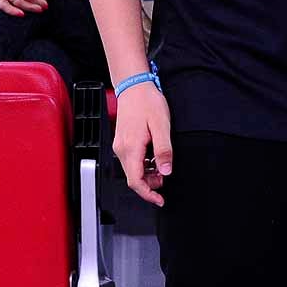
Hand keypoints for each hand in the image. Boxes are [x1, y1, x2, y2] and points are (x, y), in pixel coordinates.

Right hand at [113, 83, 172, 206]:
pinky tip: (155, 156)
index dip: (148, 194)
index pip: (135, 181)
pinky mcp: (123, 141)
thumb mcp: (162, 126)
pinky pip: (132, 159)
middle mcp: (122, 149)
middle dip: (150, 183)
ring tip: (162, 164)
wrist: (134, 86)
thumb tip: (166, 171)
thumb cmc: (147, 102)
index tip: (159, 200)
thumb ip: (163, 150)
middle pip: (133, 177)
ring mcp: (120, 145)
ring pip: (133, 169)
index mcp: (131, 148)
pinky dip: (144, 163)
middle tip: (166, 177)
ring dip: (148, 173)